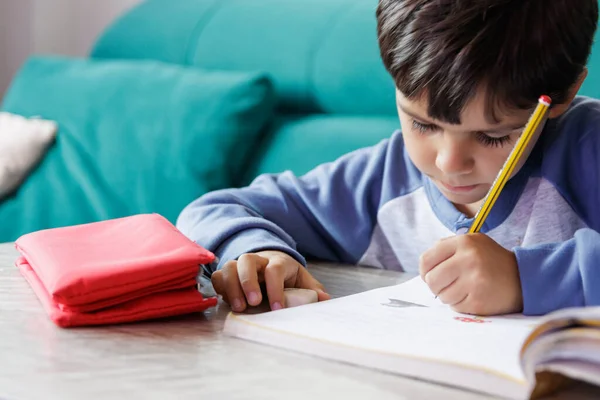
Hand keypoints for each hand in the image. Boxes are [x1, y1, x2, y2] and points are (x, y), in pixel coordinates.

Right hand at [210, 250, 330, 311]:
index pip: (274, 268)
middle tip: (253, 303)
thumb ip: (312, 290)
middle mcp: (258, 260)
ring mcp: (240, 265)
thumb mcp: (303, 281)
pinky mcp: (228, 273)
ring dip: (231, 286)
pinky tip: (226, 301)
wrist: (270, 264)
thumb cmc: (287, 277)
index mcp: (279, 261)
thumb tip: (325, 299)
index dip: (275, 288)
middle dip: (248, 281)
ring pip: (230, 266)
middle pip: (247, 260)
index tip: (277, 308)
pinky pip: (218, 275)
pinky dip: (219, 287)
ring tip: (239, 308)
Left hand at [419, 233, 522, 315]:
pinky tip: (473, 296)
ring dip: (449, 296)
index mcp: (463, 242)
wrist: (523, 278)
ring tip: (464, 289)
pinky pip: (455, 307)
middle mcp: (468, 259)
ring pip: (442, 296)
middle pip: (431, 280)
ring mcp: (474, 281)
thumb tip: (424, 266)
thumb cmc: (490, 261)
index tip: (432, 274)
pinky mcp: (479, 300)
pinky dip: (460, 304)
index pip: (426, 260)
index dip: (425, 271)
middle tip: (448, 284)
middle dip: (436, 285)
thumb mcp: (471, 243)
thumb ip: (446, 248)